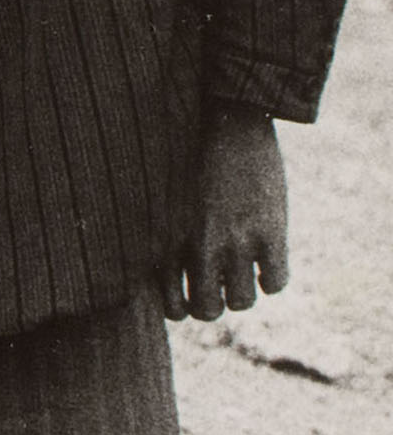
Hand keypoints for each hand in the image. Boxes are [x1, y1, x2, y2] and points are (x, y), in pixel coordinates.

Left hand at [167, 108, 288, 320]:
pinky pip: (275, 284)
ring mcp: (236, 242)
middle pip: (207, 311)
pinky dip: (272, 279)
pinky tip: (267, 259)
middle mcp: (199, 246)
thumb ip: (163, 236)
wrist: (227, 123)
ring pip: (242, 303)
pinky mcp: (270, 233)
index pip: (170, 305)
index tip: (190, 294)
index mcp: (165, 239)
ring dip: (244, 293)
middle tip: (219, 287)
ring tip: (243, 272)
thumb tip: (162, 275)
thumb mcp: (160, 198)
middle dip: (214, 304)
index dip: (183, 307)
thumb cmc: (187, 157)